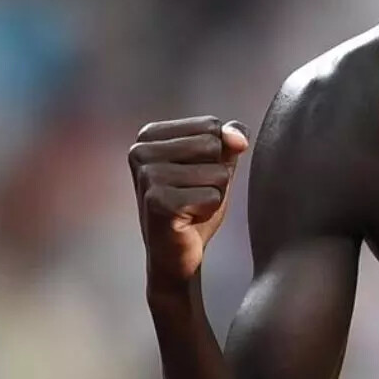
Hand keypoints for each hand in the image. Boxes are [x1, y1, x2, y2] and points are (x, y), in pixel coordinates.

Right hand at [129, 115, 249, 284]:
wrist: (176, 254)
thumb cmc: (194, 205)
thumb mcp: (216, 164)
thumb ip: (230, 140)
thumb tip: (238, 138)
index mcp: (149, 135)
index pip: (210, 125)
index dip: (215, 154)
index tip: (192, 175)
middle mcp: (140, 151)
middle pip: (213, 145)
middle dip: (216, 174)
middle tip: (192, 194)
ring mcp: (147, 177)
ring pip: (217, 172)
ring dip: (214, 193)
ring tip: (191, 207)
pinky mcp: (158, 202)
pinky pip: (213, 196)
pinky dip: (209, 210)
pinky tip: (188, 220)